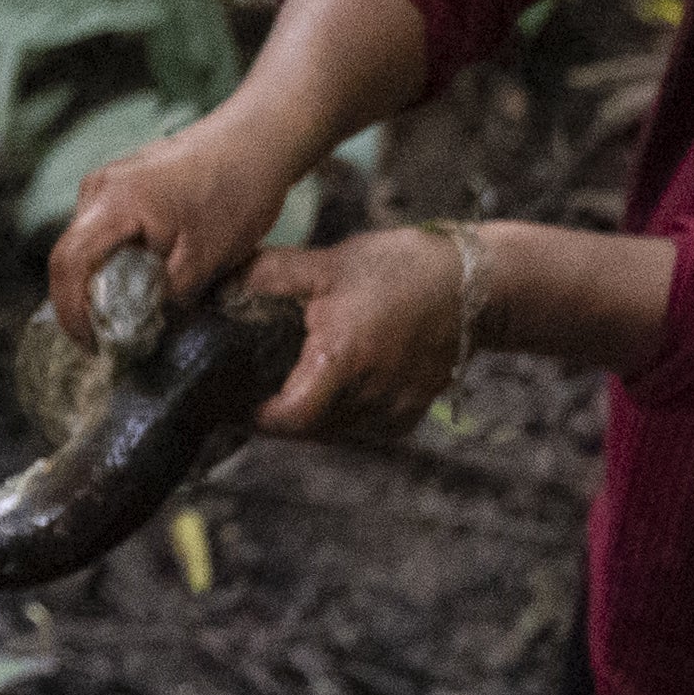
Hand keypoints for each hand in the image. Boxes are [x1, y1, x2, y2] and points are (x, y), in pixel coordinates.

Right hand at [47, 107, 305, 341]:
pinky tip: (140, 283)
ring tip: (126, 317)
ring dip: (100, 282)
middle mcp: (99, 188)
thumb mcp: (205, 260)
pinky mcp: (123, 184)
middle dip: (84, 303)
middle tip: (109, 341)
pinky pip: (104, 231)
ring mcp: (109, 182)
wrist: (259, 139)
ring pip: (87, 244)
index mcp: (113, 203)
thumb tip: (147, 331)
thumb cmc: (237, 191)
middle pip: (71, 255)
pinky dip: (114, 262)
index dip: (71, 312)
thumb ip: (168, 299)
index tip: (93, 346)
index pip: (68, 264)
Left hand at [240, 227, 469, 436]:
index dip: (257, 417)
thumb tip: (218, 283)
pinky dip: (346, 415)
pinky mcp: (413, 412)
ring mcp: (395, 408)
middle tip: (254, 391)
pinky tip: (336, 389)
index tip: (236, 402)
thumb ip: (271, 275)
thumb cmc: (401, 269)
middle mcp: (371, 394)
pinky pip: (366, 428)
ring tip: (291, 386)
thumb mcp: (329, 263)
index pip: (289, 418)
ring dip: (312, 416)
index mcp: (343, 360)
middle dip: (280, 416)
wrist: (475, 285)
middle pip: (309, 429)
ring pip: (337, 431)